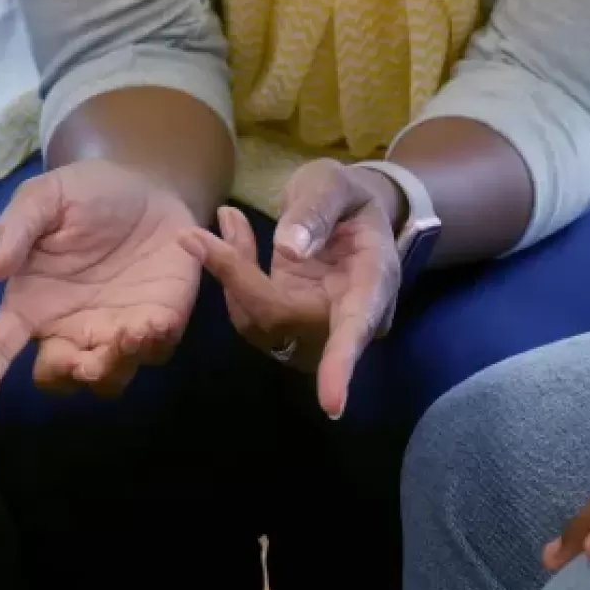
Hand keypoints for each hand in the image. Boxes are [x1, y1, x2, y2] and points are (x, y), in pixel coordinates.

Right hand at [0, 161, 201, 424]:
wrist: (149, 187)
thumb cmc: (86, 195)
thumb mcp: (45, 197)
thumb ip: (17, 228)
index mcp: (30, 305)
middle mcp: (68, 330)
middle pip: (56, 378)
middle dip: (67, 374)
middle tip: (85, 359)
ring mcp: (113, 333)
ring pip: (106, 379)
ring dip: (113, 366)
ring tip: (128, 332)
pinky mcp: (157, 326)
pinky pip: (152, 353)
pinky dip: (152, 344)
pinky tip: (154, 320)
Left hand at [185, 160, 400, 417]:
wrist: (350, 211)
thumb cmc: (349, 197)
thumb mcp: (336, 183)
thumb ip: (317, 209)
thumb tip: (290, 251)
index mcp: (372, 281)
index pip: (355, 329)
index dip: (341, 366)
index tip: (332, 405)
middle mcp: (343, 315)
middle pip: (284, 321)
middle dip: (240, 279)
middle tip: (217, 223)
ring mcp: (312, 325)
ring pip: (259, 321)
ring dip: (232, 274)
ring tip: (229, 220)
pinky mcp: (285, 322)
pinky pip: (249, 313)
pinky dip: (231, 274)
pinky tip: (229, 233)